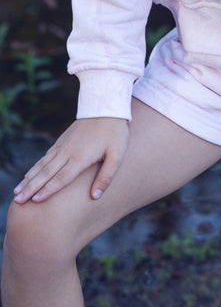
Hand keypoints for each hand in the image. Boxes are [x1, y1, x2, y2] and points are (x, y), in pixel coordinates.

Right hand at [13, 117, 129, 204]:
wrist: (106, 105)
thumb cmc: (115, 132)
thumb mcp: (117, 154)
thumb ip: (106, 176)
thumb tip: (95, 197)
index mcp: (81, 157)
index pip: (61, 178)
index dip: (48, 190)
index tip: (34, 201)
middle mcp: (68, 152)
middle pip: (46, 173)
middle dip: (31, 187)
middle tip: (17, 200)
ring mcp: (63, 145)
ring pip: (42, 164)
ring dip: (29, 178)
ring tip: (17, 191)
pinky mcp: (63, 139)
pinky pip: (46, 156)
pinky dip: (36, 166)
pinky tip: (29, 174)